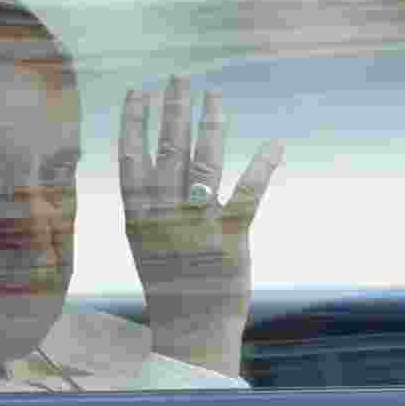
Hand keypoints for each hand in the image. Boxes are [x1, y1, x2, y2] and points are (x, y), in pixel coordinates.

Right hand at [119, 75, 283, 376]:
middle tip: (178, 78)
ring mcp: (196, 226)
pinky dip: (261, 168)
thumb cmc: (167, 281)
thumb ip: (144, 203)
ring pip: (203, 165)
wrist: (189, 327)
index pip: (131, 159)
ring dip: (210, 126)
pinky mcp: (231, 239)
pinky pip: (246, 196)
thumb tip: (147, 161)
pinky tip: (273, 144)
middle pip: (167, 152)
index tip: (138, 91)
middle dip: (172, 110)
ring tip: (213, 96)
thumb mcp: (143, 241)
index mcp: (138, 216)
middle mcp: (163, 216)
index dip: (134, 122)